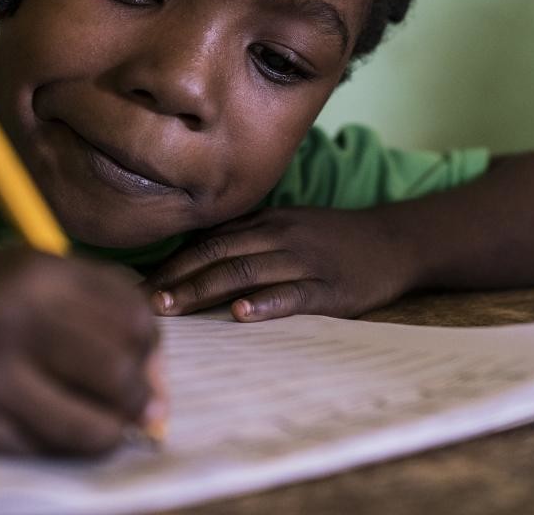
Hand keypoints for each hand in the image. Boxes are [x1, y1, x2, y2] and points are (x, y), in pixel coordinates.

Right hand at [0, 247, 161, 455]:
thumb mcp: (42, 269)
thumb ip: (106, 303)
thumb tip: (159, 376)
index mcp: (35, 277)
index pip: (133, 321)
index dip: (152, 346)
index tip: (145, 358)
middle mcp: (11, 326)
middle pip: (118, 376)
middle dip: (142, 396)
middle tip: (141, 402)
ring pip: (92, 428)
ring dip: (114, 429)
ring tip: (109, 421)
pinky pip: (50, 451)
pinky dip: (68, 443)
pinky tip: (59, 423)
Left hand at [143, 207, 412, 321]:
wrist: (394, 241)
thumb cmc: (332, 240)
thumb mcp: (287, 227)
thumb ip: (245, 240)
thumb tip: (191, 259)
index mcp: (265, 222)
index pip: (208, 241)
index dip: (172, 262)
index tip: (140, 285)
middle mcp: (279, 235)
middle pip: (219, 254)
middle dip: (178, 277)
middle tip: (146, 301)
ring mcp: (305, 260)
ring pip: (247, 271)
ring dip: (206, 288)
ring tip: (174, 307)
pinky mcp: (331, 288)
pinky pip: (293, 294)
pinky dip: (265, 303)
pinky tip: (240, 313)